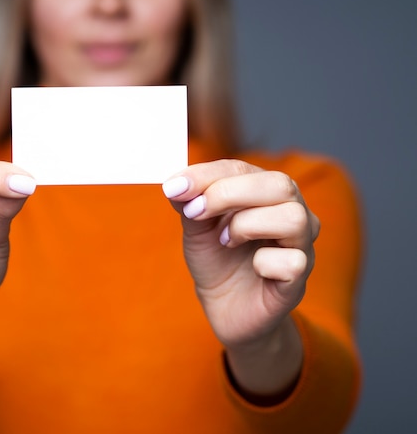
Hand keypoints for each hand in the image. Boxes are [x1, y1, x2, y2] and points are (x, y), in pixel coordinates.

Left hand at [162, 159, 318, 351]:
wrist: (226, 307)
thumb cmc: (217, 260)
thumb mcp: (196, 228)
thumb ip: (189, 202)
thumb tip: (176, 183)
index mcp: (264, 191)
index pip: (241, 168)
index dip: (206, 175)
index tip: (174, 187)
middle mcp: (291, 210)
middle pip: (280, 184)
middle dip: (229, 194)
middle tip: (196, 212)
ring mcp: (301, 243)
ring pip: (293, 218)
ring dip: (248, 226)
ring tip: (226, 241)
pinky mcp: (300, 277)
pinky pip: (292, 261)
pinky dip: (265, 263)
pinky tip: (254, 268)